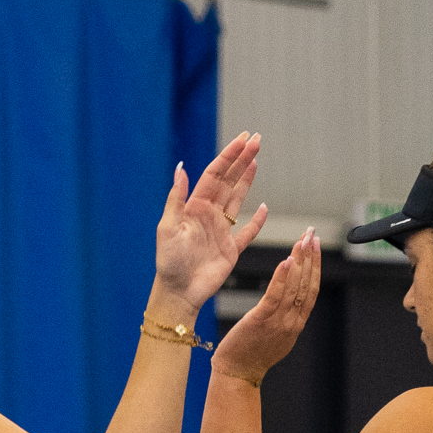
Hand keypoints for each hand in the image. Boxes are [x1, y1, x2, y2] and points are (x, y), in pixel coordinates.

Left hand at [154, 132, 266, 311]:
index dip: (229, 156)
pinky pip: (247, 232)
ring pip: (237, 199)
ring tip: (256, 160)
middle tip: (256, 140)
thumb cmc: (169, 263)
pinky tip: (265, 208)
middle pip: (229, 181)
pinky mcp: (231, 250)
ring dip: (247, 180)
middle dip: (242, 160)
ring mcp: (221, 231)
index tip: (242, 140)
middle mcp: (209, 215)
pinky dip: (257, 221)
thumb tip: (181, 167)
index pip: (215, 175)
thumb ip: (176, 198)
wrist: (178, 292)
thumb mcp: (167, 228)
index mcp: (195, 207)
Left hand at [211, 229, 320, 385]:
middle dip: (311, 257)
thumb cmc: (251, 354)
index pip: (311, 289)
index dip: (315, 266)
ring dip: (300, 261)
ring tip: (303, 240)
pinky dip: (282, 278)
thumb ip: (286, 317)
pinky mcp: (261, 320)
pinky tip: (286, 261)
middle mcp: (292, 321)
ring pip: (294, 287)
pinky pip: (275, 296)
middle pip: (306, 284)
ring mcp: (278, 322)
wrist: (237, 374)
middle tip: (313, 234)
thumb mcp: (276, 336)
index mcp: (296, 324)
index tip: (316, 246)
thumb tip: (290, 299)